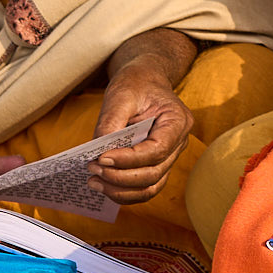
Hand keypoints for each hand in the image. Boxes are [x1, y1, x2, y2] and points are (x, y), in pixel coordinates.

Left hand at [92, 60, 195, 204]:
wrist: (146, 81)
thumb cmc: (136, 83)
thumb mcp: (121, 95)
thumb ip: (110, 123)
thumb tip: (98, 154)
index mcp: (178, 121)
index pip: (156, 150)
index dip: (128, 160)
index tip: (101, 158)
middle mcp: (179, 143)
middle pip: (153, 173)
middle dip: (120, 177)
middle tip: (93, 169)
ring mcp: (170, 157)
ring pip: (150, 187)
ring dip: (121, 191)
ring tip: (94, 181)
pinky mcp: (158, 165)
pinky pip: (145, 187)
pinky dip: (124, 192)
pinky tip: (103, 185)